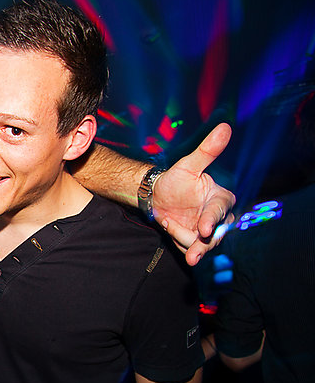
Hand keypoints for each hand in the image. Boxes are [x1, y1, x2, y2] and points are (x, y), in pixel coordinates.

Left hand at [152, 122, 234, 265]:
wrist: (158, 195)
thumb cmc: (175, 178)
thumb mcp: (189, 164)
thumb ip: (207, 150)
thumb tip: (224, 127)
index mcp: (221, 198)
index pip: (221, 212)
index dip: (212, 221)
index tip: (203, 229)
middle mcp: (219, 217)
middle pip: (216, 235)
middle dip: (203, 245)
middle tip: (192, 255)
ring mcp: (208, 231)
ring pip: (202, 245)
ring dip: (182, 239)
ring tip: (167, 222)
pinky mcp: (196, 241)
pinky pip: (189, 249)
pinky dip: (177, 241)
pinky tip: (168, 225)